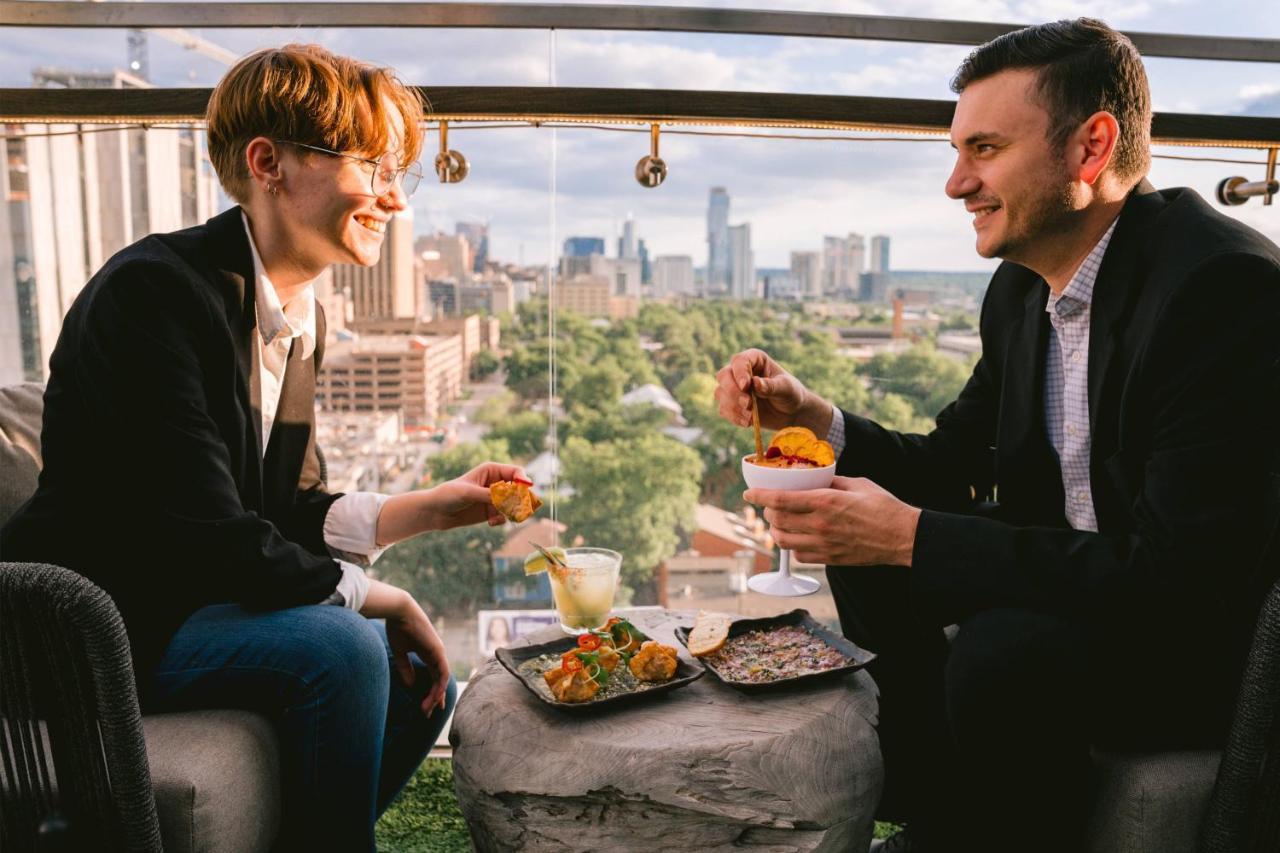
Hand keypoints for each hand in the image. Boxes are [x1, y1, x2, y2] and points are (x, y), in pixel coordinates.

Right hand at [385, 597, 451, 713]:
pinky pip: (442, 674)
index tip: (428, 707)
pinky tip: (434, 699)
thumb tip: (410, 685)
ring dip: (436, 697)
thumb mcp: (401, 653)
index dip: (432, 692)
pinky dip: (439, 687)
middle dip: (435, 699)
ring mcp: (439, 653)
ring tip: (427, 710)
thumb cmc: (397, 628)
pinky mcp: (438, 651)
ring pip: (442, 680)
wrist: (399, 612)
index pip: (434, 676)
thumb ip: (406, 669)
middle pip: (439, 681)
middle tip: (428, 714)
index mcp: (428, 653)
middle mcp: (436, 654)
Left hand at [424, 462, 528, 530]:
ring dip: (513, 512)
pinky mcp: (491, 512)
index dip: (523, 480)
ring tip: (504, 517)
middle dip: (522, 499)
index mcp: (492, 470)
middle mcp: (496, 483)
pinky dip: (502, 520)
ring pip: (515, 504)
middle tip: (520, 509)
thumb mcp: (469, 493)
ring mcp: (495, 498)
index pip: (516, 472)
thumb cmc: (449, 495)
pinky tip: (490, 523)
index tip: (525, 490)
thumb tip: (511, 499)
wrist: (435, 512)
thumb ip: (490, 495)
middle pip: (520, 489)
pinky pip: (505, 516)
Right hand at [714, 348, 820, 431]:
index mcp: (755, 360)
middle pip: (724, 376)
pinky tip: (747, 422)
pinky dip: (734, 417)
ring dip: (733, 407)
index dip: (740, 372)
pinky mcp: (731, 404)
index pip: (739, 360)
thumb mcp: (786, 388)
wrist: (791, 413)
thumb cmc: (790, 394)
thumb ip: (771, 386)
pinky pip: (723, 409)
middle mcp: (740, 372)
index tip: (746, 386)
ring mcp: (734, 388)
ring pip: (720, 393)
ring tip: (751, 417)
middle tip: (748, 404)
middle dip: (733, 391)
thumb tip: (755, 383)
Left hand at [744, 476, 920, 566]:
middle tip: (769, 506)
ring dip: (776, 531)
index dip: (759, 496)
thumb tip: (814, 479)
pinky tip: (799, 538)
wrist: (904, 537)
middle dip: (767, 512)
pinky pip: (800, 555)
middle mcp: (820, 524)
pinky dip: (793, 546)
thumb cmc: (884, 507)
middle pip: (777, 521)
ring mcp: (824, 544)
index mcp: (825, 501)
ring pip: (784, 541)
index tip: (749, 494)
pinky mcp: (830, 559)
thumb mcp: (857, 483)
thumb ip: (831, 481)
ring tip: (780, 523)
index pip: (780, 499)